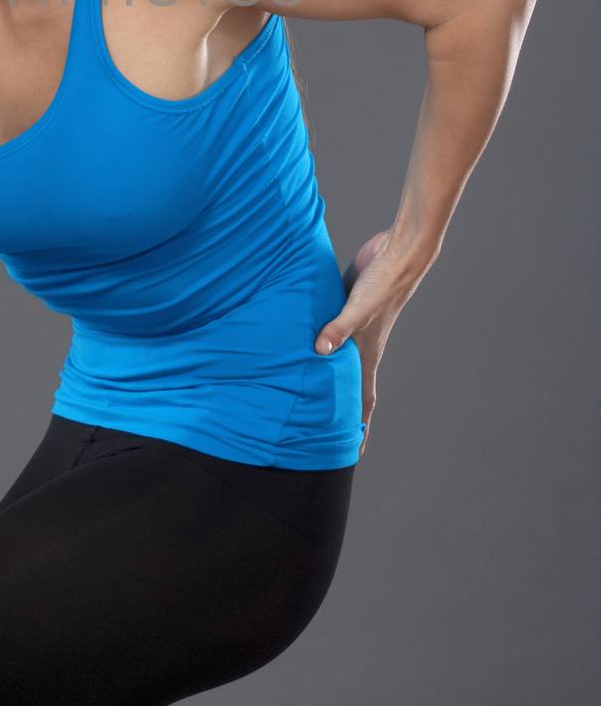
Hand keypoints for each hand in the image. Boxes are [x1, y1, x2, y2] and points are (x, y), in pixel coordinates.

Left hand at [314, 228, 432, 459]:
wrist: (399, 251)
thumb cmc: (384, 281)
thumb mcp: (358, 307)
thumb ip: (339, 328)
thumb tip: (320, 352)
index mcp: (368, 353)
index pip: (364, 402)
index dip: (359, 428)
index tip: (353, 455)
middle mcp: (361, 345)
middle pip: (351, 387)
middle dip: (343, 412)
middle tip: (327, 434)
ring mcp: (354, 326)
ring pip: (340, 360)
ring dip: (331, 378)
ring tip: (313, 393)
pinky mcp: (346, 306)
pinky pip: (331, 332)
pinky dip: (322, 343)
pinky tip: (305, 341)